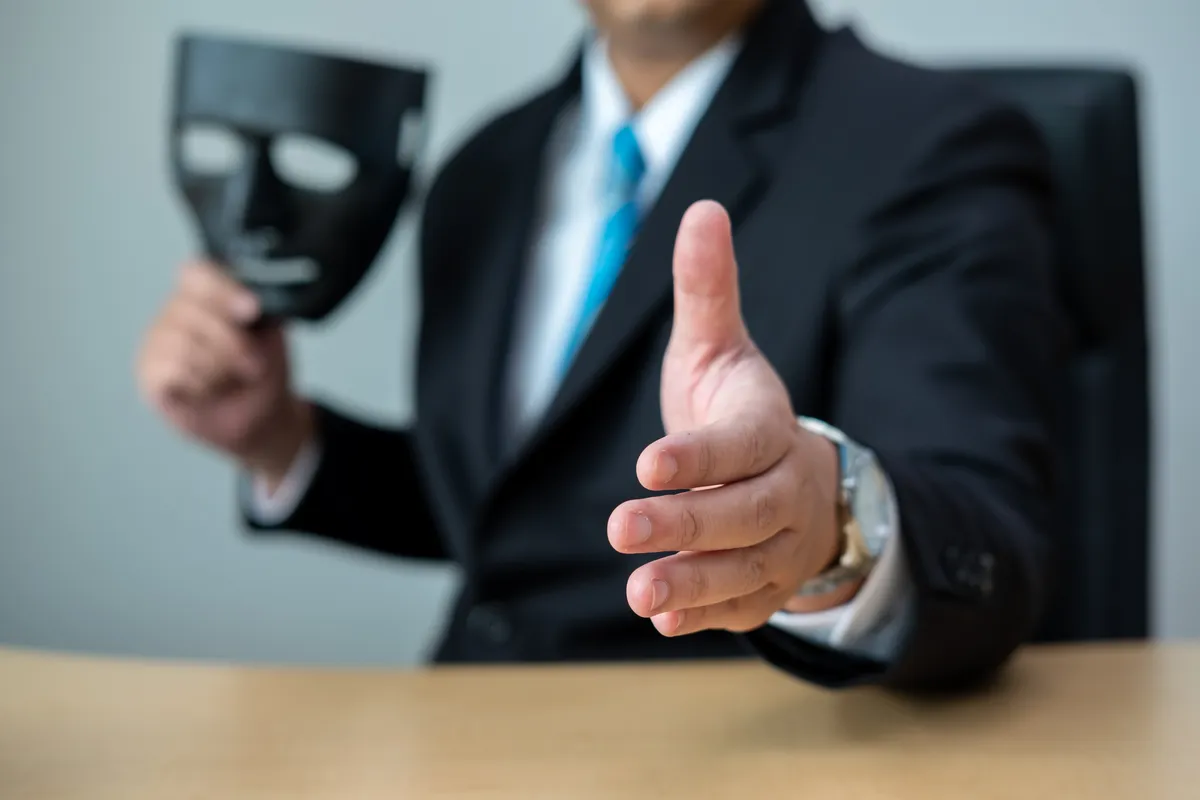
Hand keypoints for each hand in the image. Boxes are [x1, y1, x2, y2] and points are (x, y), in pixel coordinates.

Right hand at [136, 260, 312, 487]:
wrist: (260, 417)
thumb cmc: (261, 371)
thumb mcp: (271, 335)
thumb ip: (260, 310)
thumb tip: (252, 299)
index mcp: (205, 294)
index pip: (196, 272)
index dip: (222, 289)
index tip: (252, 310)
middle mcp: (175, 312)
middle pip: (192, 309)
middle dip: (232, 342)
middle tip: (254, 365)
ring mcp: (157, 343)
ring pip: (181, 342)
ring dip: (218, 367)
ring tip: (233, 380)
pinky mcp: (149, 375)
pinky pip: (171, 372)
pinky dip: (201, 385)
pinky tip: (209, 391)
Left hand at [609, 201, 854, 636]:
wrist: (797, 481)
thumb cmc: (739, 409)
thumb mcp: (718, 349)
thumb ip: (707, 290)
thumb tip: (702, 207)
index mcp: (769, 428)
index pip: (740, 442)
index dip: (700, 454)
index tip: (648, 462)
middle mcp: (784, 490)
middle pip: (744, 512)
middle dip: (687, 522)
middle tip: (622, 526)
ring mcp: (780, 544)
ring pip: (746, 568)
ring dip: (694, 581)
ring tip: (638, 592)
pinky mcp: (766, 586)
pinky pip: (744, 607)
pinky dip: (707, 615)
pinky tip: (662, 619)